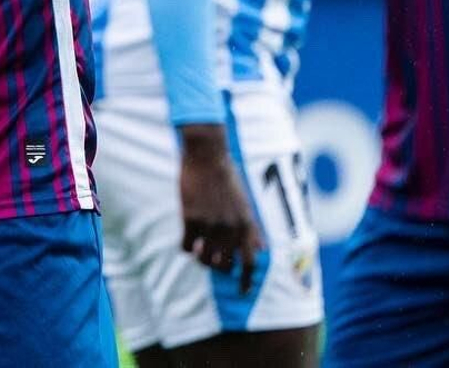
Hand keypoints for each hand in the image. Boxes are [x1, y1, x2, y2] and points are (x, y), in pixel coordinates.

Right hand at [178, 124, 263, 292]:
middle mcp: (230, 228)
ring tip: (199, 249)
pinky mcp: (191, 218)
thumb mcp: (245, 203)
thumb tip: (262, 248)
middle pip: (224, 265)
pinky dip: (186, 246)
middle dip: (218, 266)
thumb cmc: (226, 177)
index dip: (246, 281)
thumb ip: (252, 227)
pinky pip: (186, 246)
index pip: (250, 262)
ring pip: (204, 258)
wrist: (207, 156)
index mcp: (247, 224)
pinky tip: (187, 237)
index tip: (242, 292)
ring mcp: (210, 224)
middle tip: (212, 259)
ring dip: (201, 258)